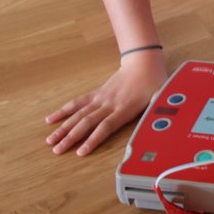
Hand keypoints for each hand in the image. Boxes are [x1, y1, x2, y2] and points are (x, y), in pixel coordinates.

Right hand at [45, 51, 165, 155]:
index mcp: (125, 108)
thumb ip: (159, 109)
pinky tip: (51, 119)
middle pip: (87, 122)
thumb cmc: (153, 82)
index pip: (106, 126)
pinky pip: (77, 103)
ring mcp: (100, 98)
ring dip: (63, 127)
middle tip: (57, 151)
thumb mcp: (161, 96)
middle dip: (71, 137)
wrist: (142, 62)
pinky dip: (63, 111)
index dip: (92, 139)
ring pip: (78, 114)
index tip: (80, 152)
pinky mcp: (96, 93)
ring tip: (49, 140)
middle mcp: (109, 104)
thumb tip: (163, 120)